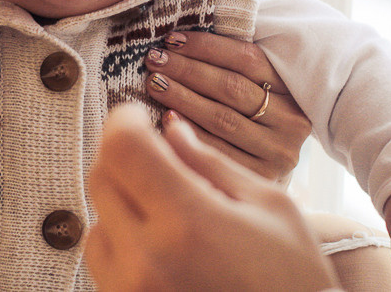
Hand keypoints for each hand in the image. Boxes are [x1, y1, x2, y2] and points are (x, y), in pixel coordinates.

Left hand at [86, 104, 337, 290]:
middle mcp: (146, 258)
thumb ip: (211, 162)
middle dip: (125, 157)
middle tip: (160, 159)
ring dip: (123, 203)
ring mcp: (129, 290)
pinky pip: (104, 261)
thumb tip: (171, 128)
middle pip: (102, 177)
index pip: (123, 147)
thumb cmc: (295, 279)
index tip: (140, 117)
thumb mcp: (271, 206)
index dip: (126, 120)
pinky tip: (164, 247)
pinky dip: (123, 242)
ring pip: (95, 220)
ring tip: (170, 213)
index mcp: (188, 221)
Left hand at [144, 31, 310, 180]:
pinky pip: (217, 151)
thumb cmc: (250, 122)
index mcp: (292, 89)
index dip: (206, 46)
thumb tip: (179, 41)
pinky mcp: (261, 178)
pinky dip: (189, 133)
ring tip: (154, 83)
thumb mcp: (254, 91)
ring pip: (222, 118)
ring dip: (182, 97)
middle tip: (154, 60)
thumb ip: (230, 68)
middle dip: (187, 69)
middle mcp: (291, 121)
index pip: (247, 58)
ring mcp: (279, 152)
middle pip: (231, 87)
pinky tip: (166, 119)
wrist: (265, 190)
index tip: (171, 39)